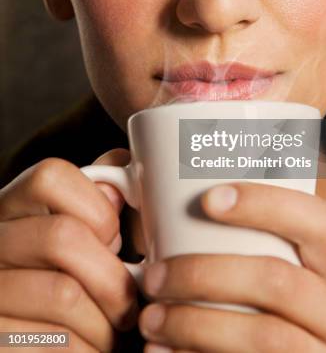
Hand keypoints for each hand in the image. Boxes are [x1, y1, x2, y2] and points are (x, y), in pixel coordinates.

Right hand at [0, 149, 137, 351]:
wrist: (27, 343)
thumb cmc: (65, 282)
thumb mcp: (76, 230)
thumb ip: (98, 196)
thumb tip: (131, 172)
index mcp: (11, 209)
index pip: (49, 177)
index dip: (97, 207)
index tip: (115, 238)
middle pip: (63, 236)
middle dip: (113, 276)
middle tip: (129, 302)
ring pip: (65, 295)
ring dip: (108, 322)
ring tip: (116, 332)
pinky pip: (57, 346)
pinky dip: (90, 351)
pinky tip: (92, 351)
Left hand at [139, 182, 325, 351]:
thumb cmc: (320, 331)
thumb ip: (286, 261)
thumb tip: (206, 211)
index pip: (321, 223)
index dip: (266, 204)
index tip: (209, 198)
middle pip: (279, 282)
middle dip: (205, 274)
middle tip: (155, 276)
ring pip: (263, 336)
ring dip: (195, 324)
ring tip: (152, 320)